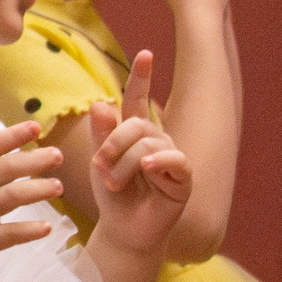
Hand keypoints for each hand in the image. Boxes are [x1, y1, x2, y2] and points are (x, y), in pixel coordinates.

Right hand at [0, 121, 61, 281]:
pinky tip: (46, 227)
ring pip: (9, 199)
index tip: (35, 127)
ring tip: (58, 187)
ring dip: (37, 191)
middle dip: (32, 160)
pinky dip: (27, 231)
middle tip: (58, 155)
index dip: (12, 136)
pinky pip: (6, 235)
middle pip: (2, 170)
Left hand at [88, 50, 192, 258]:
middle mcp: (156, 140)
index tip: (146, 53)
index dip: (142, 77)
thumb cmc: (111, 194)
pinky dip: (158, 161)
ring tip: (112, 183)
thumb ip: (101, 133)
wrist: (122, 228)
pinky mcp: (183, 178)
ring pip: (149, 142)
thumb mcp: (99, 161)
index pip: (138, 100)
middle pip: (137, 123)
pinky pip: (175, 159)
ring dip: (124, 163)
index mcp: (135, 133)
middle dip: (113, 142)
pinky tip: (147, 168)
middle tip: (98, 165)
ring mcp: (171, 158)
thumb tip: (101, 101)